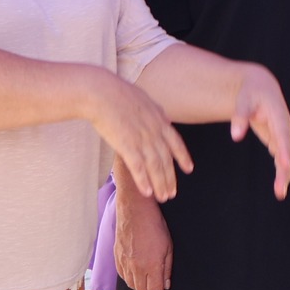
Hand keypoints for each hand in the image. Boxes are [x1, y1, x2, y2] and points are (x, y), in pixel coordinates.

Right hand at [87, 71, 192, 201]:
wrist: (100, 92)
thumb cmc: (115, 92)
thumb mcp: (142, 98)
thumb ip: (152, 112)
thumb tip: (160, 117)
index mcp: (158, 119)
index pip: (175, 142)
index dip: (183, 157)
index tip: (189, 169)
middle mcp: (154, 131)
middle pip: (166, 159)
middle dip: (170, 178)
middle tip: (172, 193)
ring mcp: (141, 139)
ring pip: (155, 166)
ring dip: (160, 184)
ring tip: (162, 197)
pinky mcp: (127, 145)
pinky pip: (138, 167)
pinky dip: (143, 180)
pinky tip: (147, 191)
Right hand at [114, 186, 172, 289]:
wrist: (134, 210)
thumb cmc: (154, 225)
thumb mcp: (168, 247)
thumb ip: (167, 268)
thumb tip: (166, 284)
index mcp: (152, 266)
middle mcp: (137, 268)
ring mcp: (125, 262)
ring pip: (131, 284)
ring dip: (139, 286)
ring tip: (145, 281)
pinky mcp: (117, 256)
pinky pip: (122, 275)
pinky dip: (128, 278)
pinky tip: (133, 273)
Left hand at [228, 63, 289, 198]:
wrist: (259, 86)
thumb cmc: (250, 91)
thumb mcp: (243, 99)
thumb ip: (240, 116)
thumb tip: (235, 136)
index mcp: (279, 114)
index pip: (283, 134)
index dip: (284, 149)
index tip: (284, 165)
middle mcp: (284, 126)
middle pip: (287, 151)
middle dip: (285, 170)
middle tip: (280, 190)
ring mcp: (282, 134)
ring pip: (286, 157)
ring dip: (284, 175)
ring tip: (279, 193)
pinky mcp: (277, 140)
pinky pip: (281, 158)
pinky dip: (281, 171)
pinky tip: (279, 187)